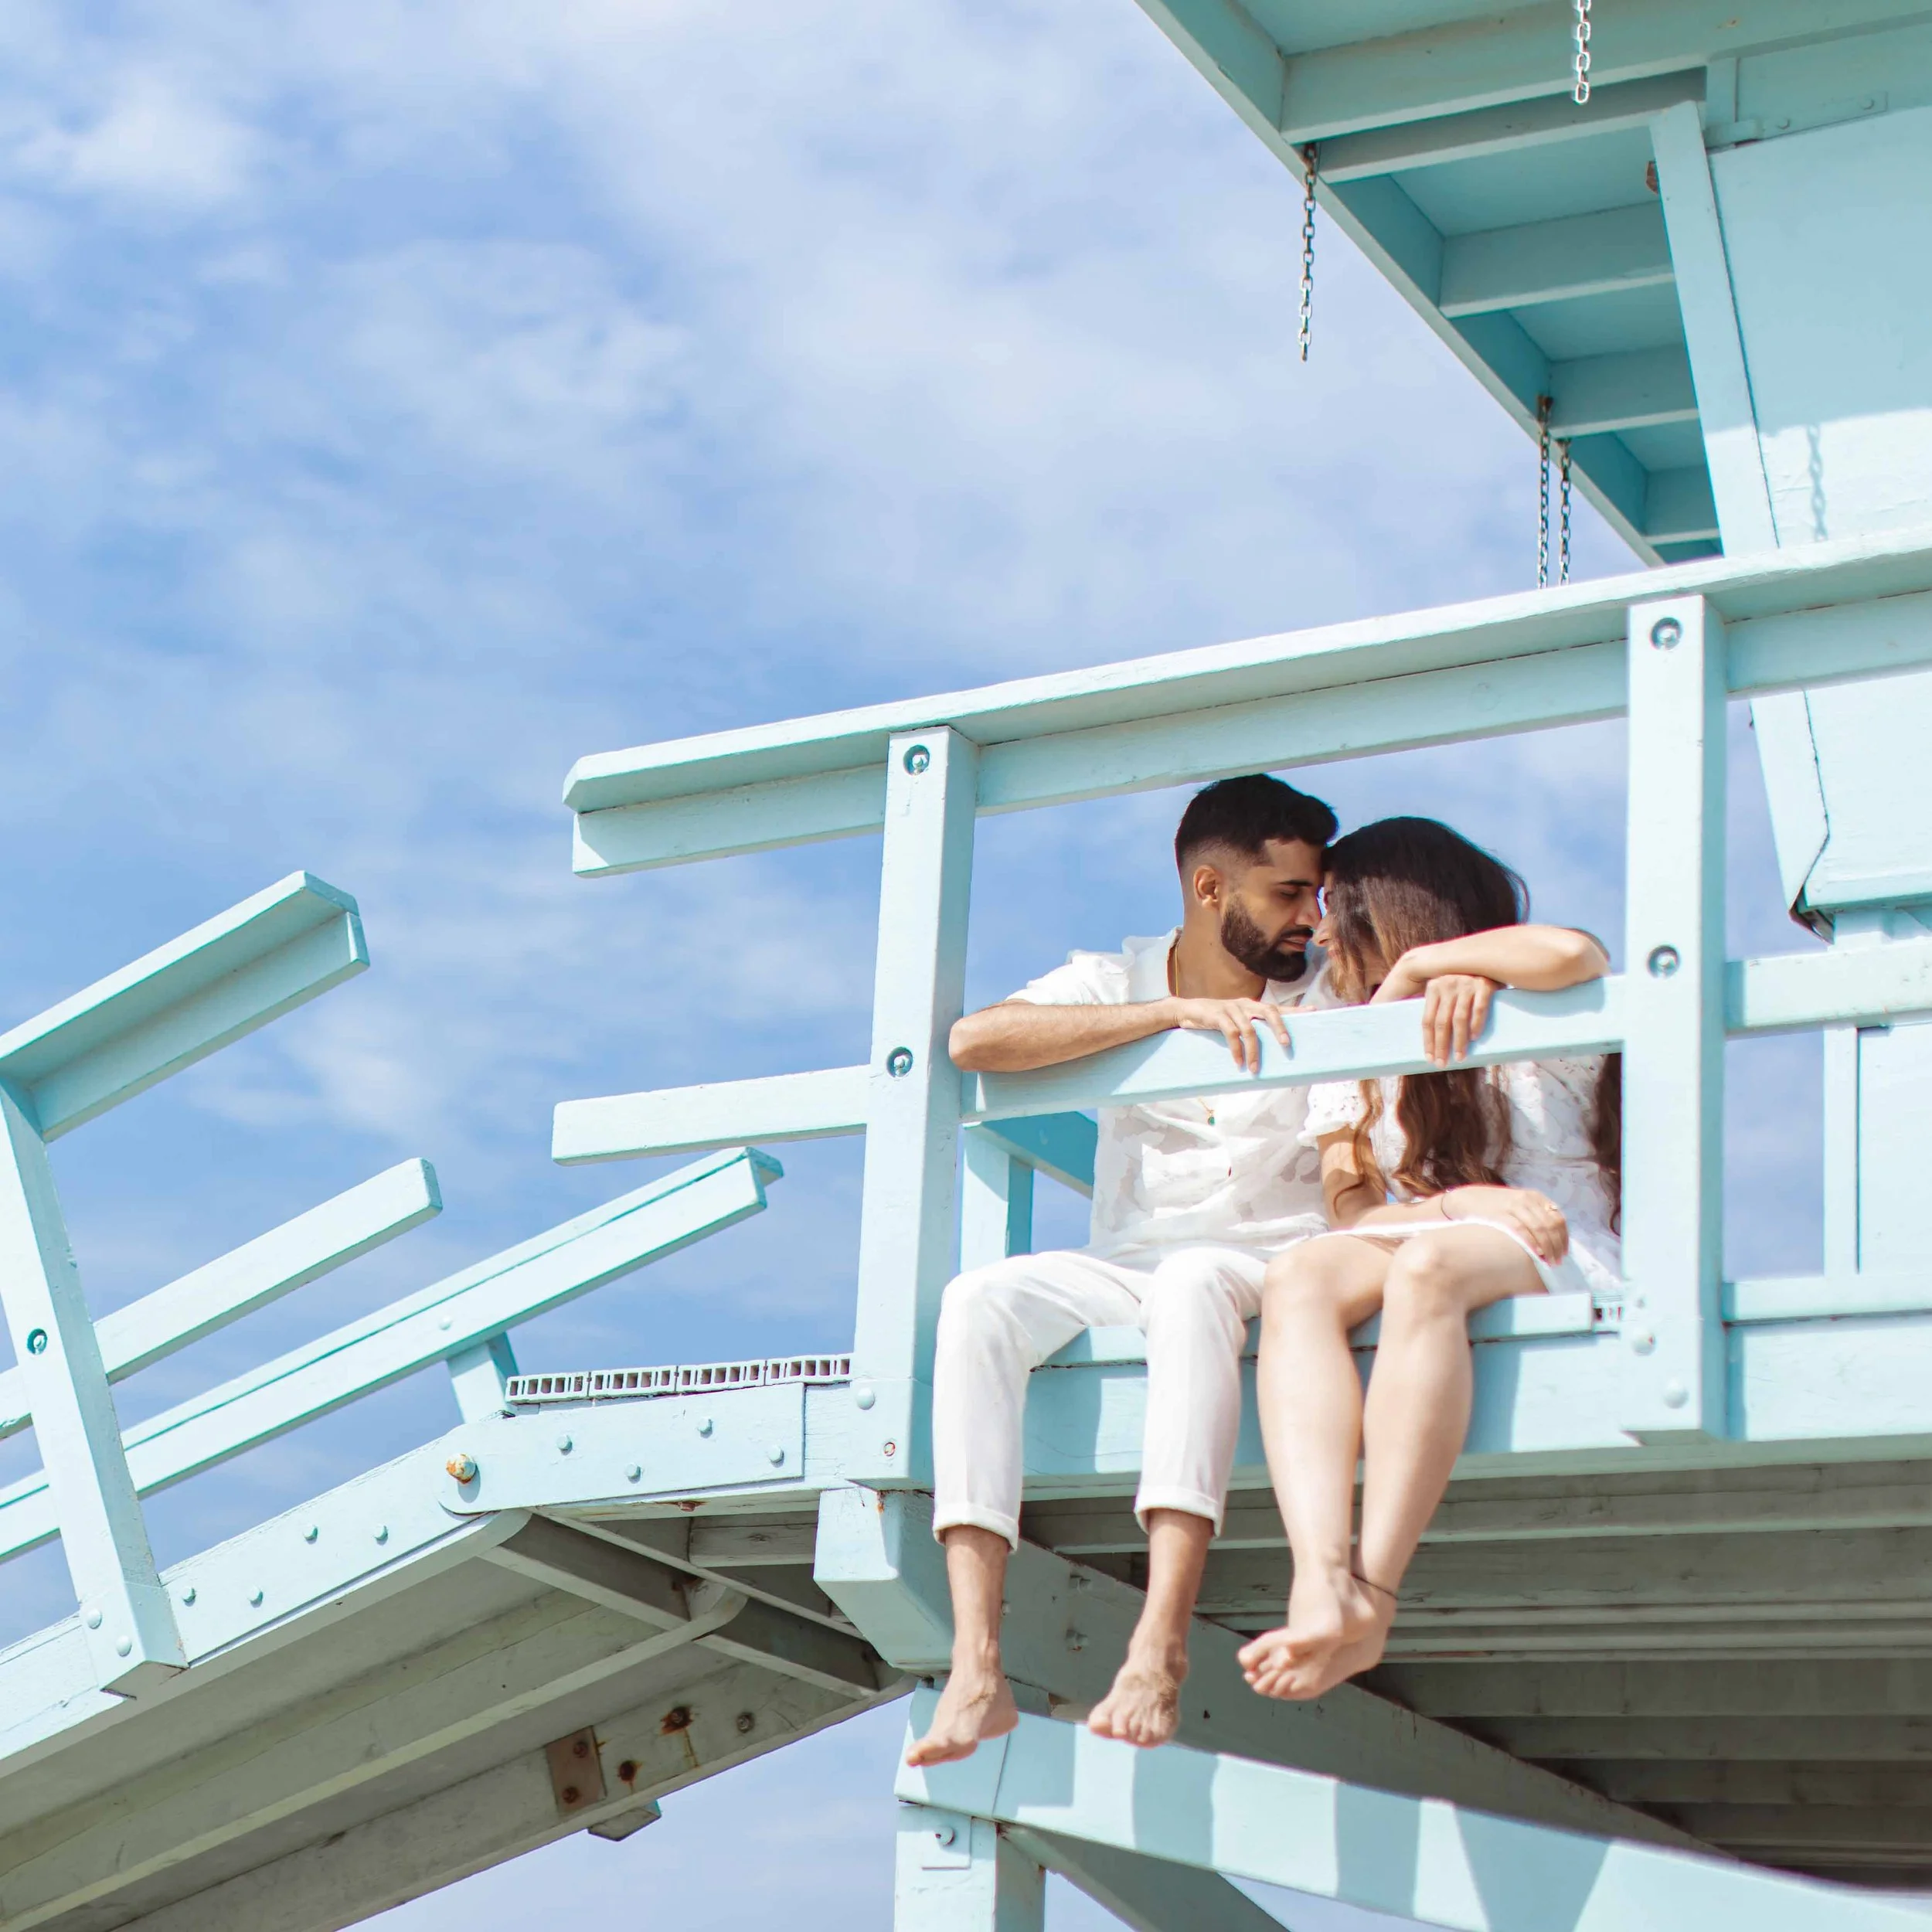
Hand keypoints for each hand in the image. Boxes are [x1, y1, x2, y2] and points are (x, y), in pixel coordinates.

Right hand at [1166, 996, 1289, 1072]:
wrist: (1186, 1011)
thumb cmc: (1215, 1018)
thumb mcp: (1235, 1020)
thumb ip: (1250, 1026)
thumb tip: (1267, 1045)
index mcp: (1252, 1006)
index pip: (1277, 1007)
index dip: (1295, 1009)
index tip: (1313, 1011)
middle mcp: (1245, 1005)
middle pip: (1269, 1011)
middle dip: (1280, 1028)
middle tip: (1286, 1045)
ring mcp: (1231, 1009)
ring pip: (1250, 1029)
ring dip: (1254, 1051)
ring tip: (1255, 1068)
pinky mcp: (1218, 1015)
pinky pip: (1232, 1034)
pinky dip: (1236, 1050)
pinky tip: (1238, 1062)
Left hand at [1418, 972, 1499, 1064]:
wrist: (1490, 960)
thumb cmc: (1465, 983)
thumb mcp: (1447, 989)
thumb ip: (1438, 1006)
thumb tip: (1431, 1037)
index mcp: (1433, 987)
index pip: (1427, 1020)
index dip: (1428, 1041)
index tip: (1429, 1058)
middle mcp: (1447, 984)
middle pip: (1441, 1022)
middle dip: (1441, 1046)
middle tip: (1443, 1063)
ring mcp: (1466, 984)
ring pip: (1459, 1019)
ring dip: (1459, 1041)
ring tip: (1460, 1057)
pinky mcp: (1485, 984)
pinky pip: (1479, 1009)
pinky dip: (1477, 1025)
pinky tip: (1475, 1038)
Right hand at [1442, 1185, 1568, 1262]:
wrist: (1466, 1199)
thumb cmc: (1495, 1207)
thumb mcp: (1518, 1204)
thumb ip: (1534, 1216)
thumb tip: (1553, 1240)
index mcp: (1535, 1197)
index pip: (1558, 1218)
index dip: (1564, 1238)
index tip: (1564, 1253)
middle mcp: (1527, 1199)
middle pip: (1551, 1225)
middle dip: (1557, 1246)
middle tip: (1557, 1262)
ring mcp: (1514, 1205)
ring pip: (1540, 1228)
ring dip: (1548, 1248)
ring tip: (1549, 1263)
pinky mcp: (1501, 1214)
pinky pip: (1521, 1229)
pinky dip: (1531, 1242)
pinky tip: (1535, 1254)